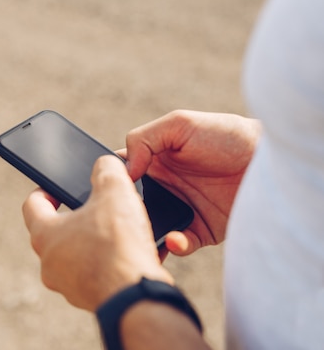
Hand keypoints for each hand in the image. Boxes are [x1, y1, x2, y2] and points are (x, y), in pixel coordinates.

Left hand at [22, 155, 172, 311]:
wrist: (138, 296)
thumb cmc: (119, 245)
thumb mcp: (114, 192)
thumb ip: (107, 169)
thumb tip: (105, 164)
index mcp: (45, 235)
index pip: (32, 204)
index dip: (46, 189)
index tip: (60, 186)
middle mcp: (50, 263)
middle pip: (56, 231)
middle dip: (77, 216)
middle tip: (97, 206)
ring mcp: (68, 285)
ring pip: (77, 254)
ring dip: (94, 240)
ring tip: (118, 229)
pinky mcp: (90, 298)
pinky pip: (96, 273)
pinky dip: (109, 261)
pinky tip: (130, 252)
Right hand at [122, 110, 260, 255]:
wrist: (267, 160)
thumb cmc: (225, 135)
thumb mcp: (180, 124)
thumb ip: (144, 139)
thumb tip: (124, 169)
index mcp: (153, 162)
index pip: (120, 173)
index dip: (108, 181)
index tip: (101, 189)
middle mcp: (163, 187)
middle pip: (131, 206)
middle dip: (122, 215)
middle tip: (117, 221)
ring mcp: (180, 210)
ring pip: (151, 229)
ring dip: (144, 235)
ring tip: (141, 238)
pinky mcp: (200, 230)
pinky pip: (180, 244)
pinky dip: (175, 245)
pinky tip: (175, 239)